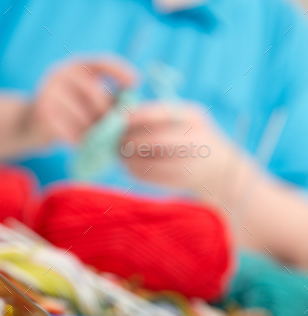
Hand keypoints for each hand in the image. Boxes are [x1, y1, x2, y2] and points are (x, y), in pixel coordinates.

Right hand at [23, 58, 135, 145]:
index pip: (101, 62)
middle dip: (107, 114)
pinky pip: (71, 131)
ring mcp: (49, 93)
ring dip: (93, 132)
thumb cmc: (67, 112)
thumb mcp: (85, 98)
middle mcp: (60, 74)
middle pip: (94, 93)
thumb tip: (131, 109)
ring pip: (83, 116)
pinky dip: (80, 141)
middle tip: (115, 130)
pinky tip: (83, 146)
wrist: (28, 123)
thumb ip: (107, 99)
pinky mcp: (43, 114)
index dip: (120, 71)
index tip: (136, 83)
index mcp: (74, 66)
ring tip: (97, 140)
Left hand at [121, 102, 249, 196]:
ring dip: (128, 158)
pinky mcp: (178, 181)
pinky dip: (133, 170)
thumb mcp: (183, 117)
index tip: (116, 119)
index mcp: (192, 118)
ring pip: (148, 162)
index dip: (132, 118)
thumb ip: (156, 114)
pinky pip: (148, 176)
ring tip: (120, 153)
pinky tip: (129, 165)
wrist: (219, 170)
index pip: (156, 115)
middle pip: (153, 141)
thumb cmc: (193, 136)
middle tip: (115, 140)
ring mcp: (188, 163)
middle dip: (129, 140)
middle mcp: (193, 140)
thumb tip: (121, 115)